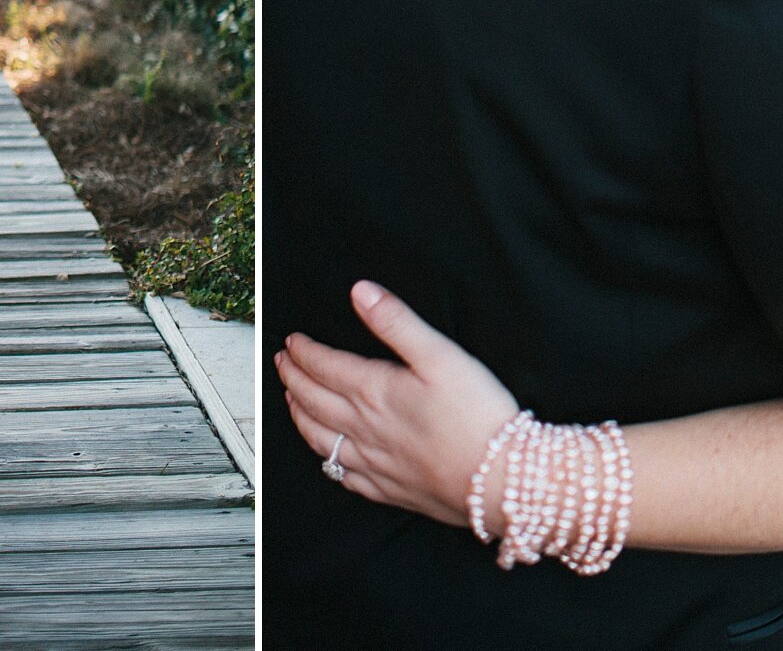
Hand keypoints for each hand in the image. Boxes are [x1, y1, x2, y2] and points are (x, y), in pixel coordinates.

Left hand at [276, 281, 519, 529]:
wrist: (500, 480)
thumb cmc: (477, 416)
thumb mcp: (440, 354)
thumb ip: (396, 322)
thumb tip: (361, 291)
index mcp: (375, 392)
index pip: (324, 367)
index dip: (303, 351)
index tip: (291, 341)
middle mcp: (366, 429)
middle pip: (314, 401)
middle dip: (292, 379)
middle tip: (281, 364)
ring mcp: (375, 464)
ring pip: (321, 439)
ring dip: (300, 417)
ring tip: (291, 402)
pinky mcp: (391, 491)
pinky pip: (344, 477)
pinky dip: (327, 461)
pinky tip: (328, 459)